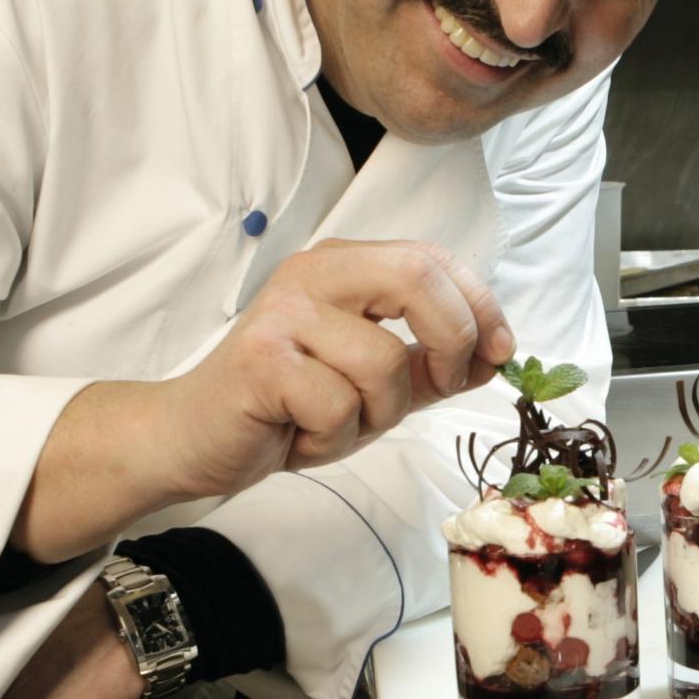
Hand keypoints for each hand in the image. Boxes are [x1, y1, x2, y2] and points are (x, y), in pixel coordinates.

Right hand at [155, 240, 512, 500]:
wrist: (196, 438)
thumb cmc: (289, 408)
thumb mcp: (378, 384)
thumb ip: (433, 364)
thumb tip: (497, 353)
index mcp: (346, 267)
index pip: (434, 260)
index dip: (481, 306)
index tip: (501, 352)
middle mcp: (314, 275)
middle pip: (419, 279)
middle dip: (452, 342)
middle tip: (442, 386)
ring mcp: (284, 312)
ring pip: (384, 363)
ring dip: (377, 414)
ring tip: (334, 421)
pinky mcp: (261, 358)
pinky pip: (339, 406)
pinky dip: (333, 438)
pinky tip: (299, 434)